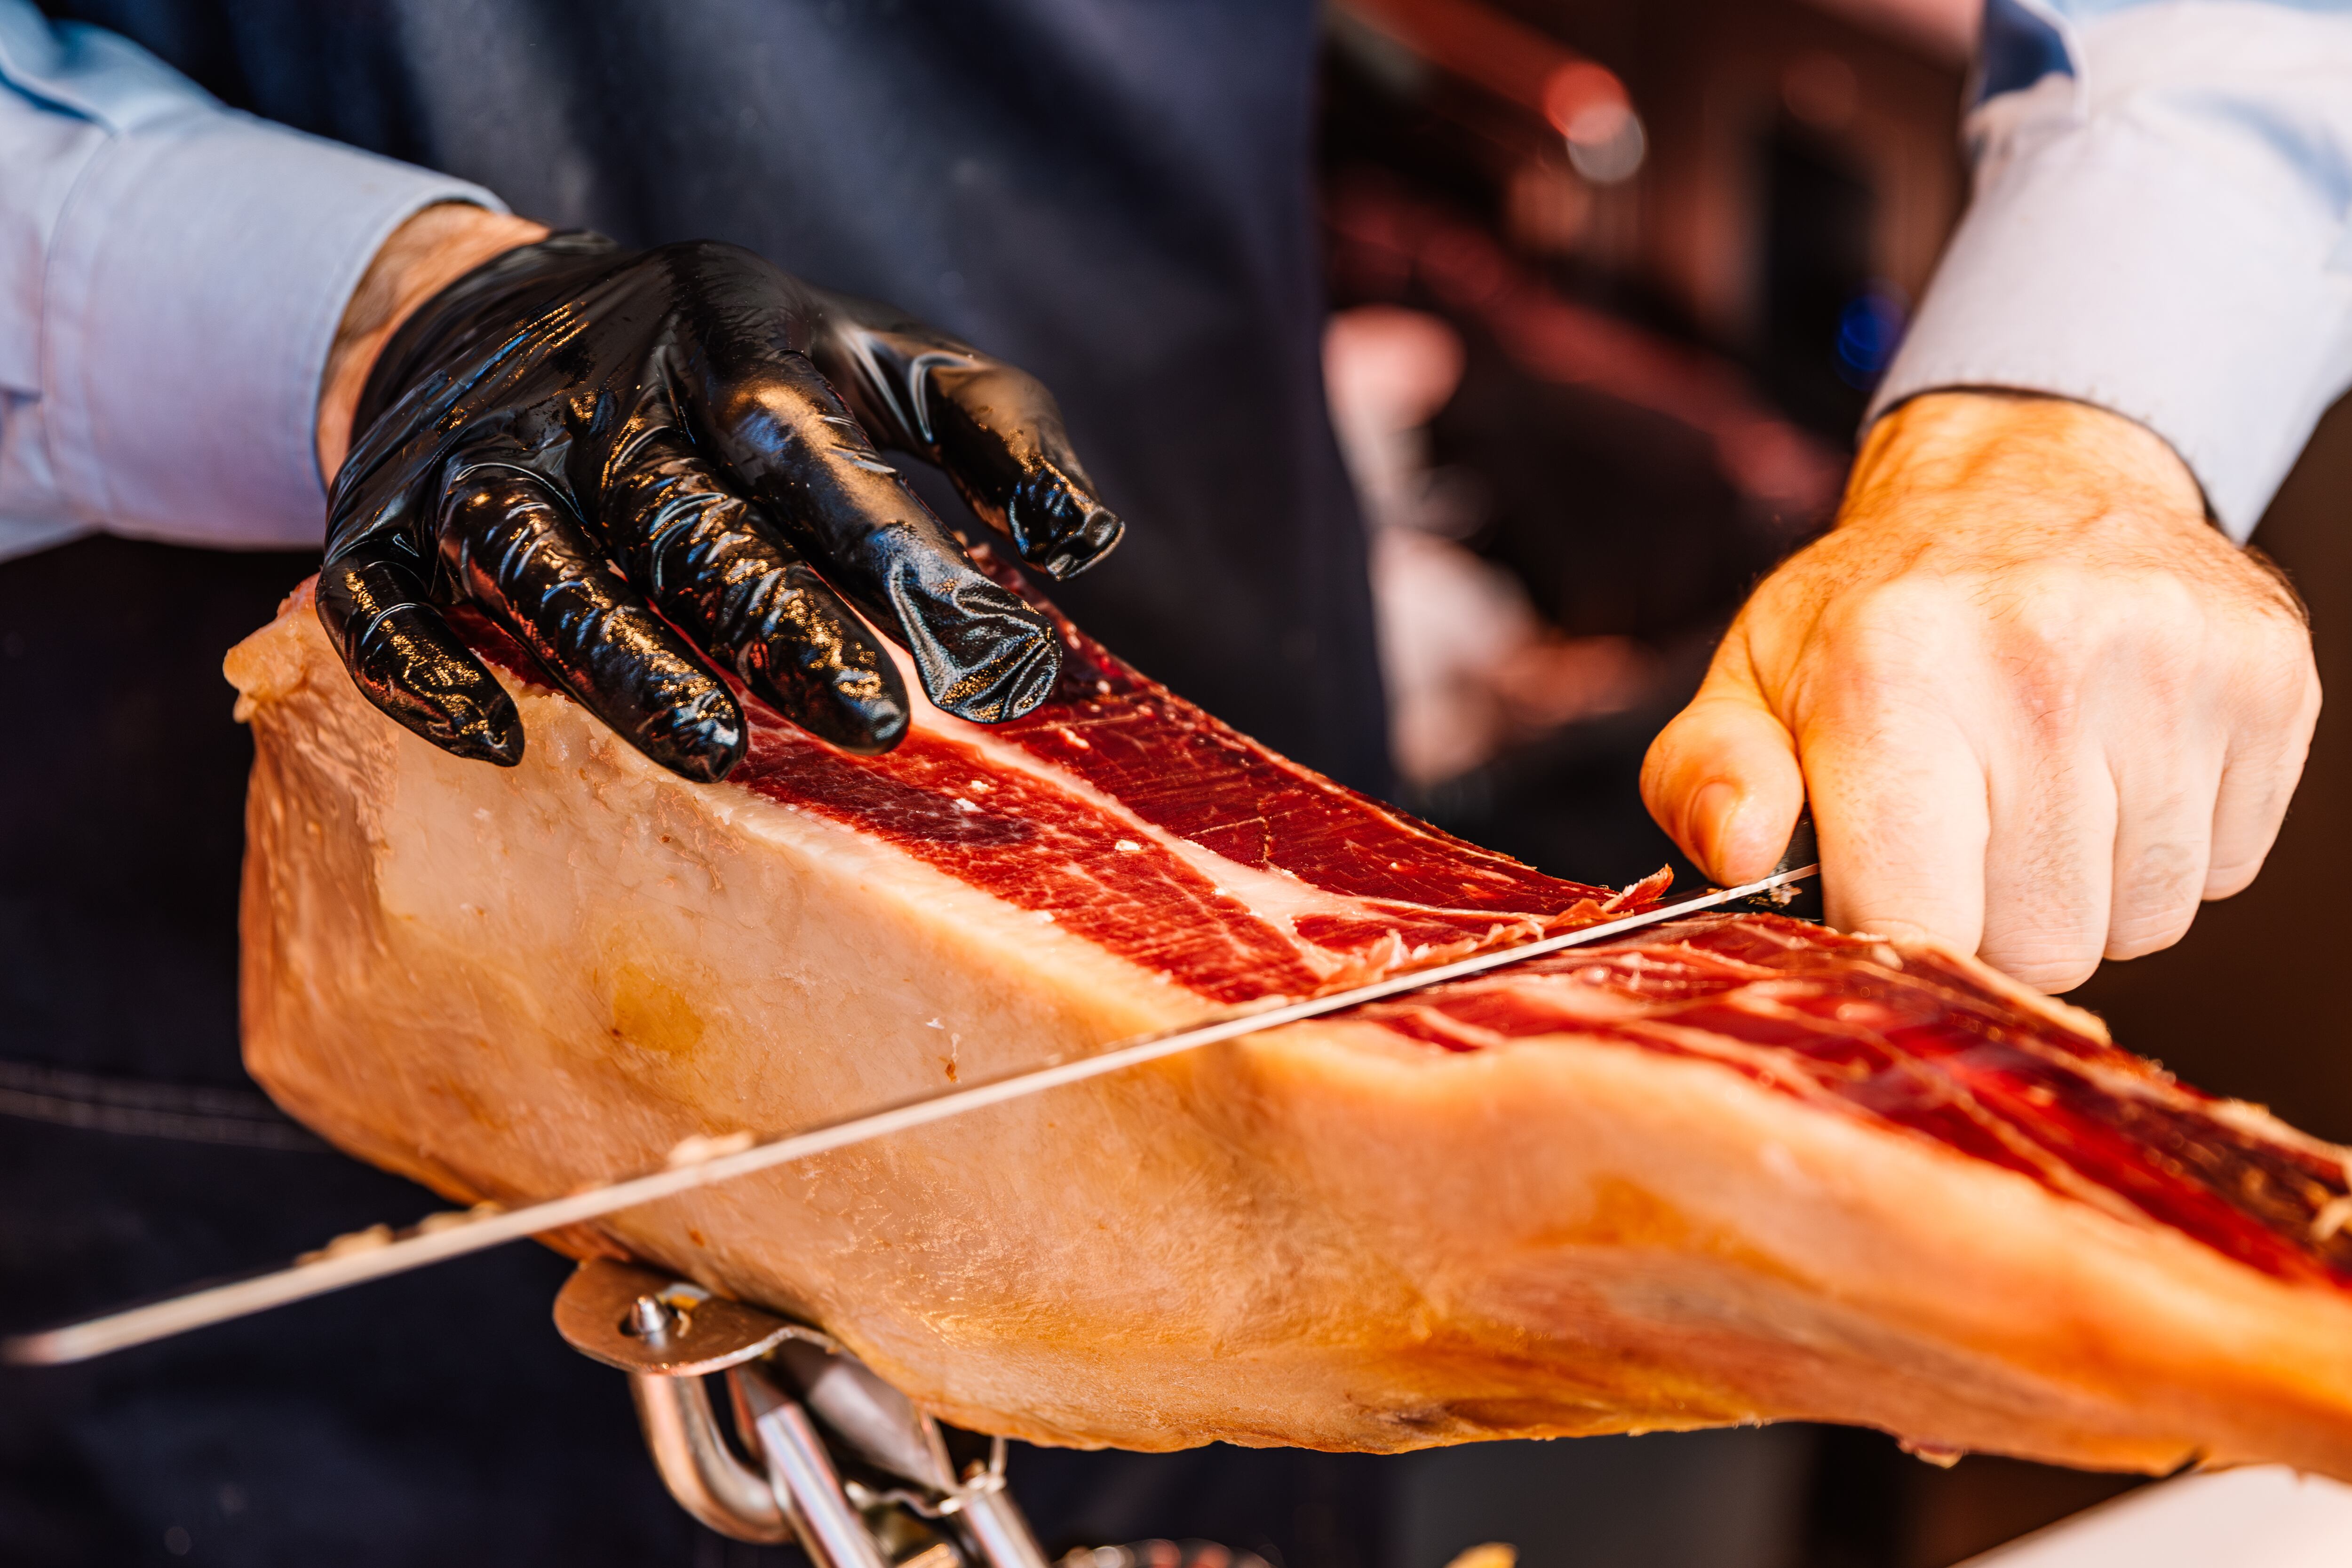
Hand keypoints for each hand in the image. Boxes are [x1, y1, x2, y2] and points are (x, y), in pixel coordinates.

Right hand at [316, 213, 1123, 779]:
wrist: (492, 305)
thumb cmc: (727, 363)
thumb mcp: (871, 356)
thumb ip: (987, 427)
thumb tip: (1084, 544)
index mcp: (724, 348)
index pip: (807, 444)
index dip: (888, 548)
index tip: (977, 653)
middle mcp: (595, 400)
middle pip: (684, 514)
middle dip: (779, 618)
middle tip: (872, 720)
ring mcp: (479, 462)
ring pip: (538, 562)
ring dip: (621, 656)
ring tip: (711, 747)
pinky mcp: (379, 520)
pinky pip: (375, 599)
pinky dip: (423, 668)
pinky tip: (493, 738)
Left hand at [1641, 391, 2319, 990]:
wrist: (2022, 479)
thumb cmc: (1879, 608)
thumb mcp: (1753, 680)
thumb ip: (1707, 778)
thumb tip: (1734, 845)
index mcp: (1892, 672)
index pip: (1918, 921)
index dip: (1899, 934)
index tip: (1887, 891)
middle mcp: (2041, 657)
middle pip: (2043, 944)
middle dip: (1996, 915)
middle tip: (1968, 822)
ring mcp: (2171, 666)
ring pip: (2143, 920)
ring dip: (2088, 887)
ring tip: (2039, 786)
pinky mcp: (2267, 679)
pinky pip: (2224, 869)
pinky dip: (2168, 844)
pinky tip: (2116, 762)